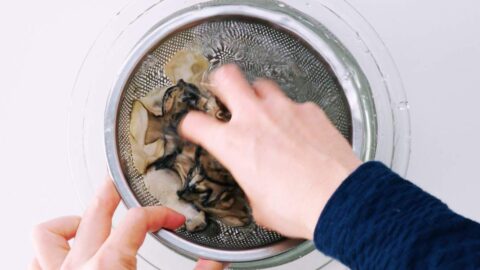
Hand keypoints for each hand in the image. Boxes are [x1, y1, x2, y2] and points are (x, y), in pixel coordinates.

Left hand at [30, 179, 223, 269]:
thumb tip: (214, 265)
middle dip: (112, 193)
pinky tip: (64, 256)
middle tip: (122, 185)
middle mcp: (79, 267)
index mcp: (110, 265)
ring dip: (69, 222)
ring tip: (86, 220)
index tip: (174, 220)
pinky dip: (48, 253)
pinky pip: (35, 262)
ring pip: (49, 234)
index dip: (161, 215)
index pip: (139, 221)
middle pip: (95, 211)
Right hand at [180, 65, 361, 239]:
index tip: (194, 127)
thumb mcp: (259, 205)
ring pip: (262, 85)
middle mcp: (255, 118)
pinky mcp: (310, 111)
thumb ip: (251, 185)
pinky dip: (293, 113)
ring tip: (266, 110)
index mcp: (233, 144)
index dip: (190, 124)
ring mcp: (284, 109)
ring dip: (259, 95)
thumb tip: (257, 186)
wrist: (338, 200)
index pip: (195, 122)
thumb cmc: (298, 206)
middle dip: (221, 82)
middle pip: (227, 78)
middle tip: (225, 91)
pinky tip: (300, 129)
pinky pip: (295, 104)